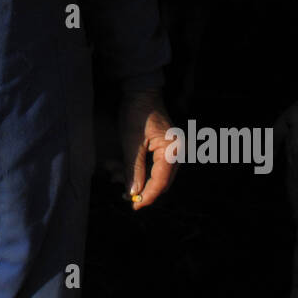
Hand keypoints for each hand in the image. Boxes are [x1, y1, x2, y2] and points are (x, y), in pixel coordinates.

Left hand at [118, 89, 177, 209]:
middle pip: (163, 182)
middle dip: (144, 190)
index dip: (148, 196)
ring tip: (120, 178)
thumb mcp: (131, 140)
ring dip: (141, 181)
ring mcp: (173, 150)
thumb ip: (134, 167)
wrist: (141, 91)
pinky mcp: (165, 148)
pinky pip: (156, 166)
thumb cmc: (137, 112)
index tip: (134, 206)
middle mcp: (177, 152)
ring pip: (159, 176)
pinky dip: (142, 171)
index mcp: (173, 150)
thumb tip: (134, 192)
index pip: (161, 181)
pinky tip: (127, 172)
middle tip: (125, 196)